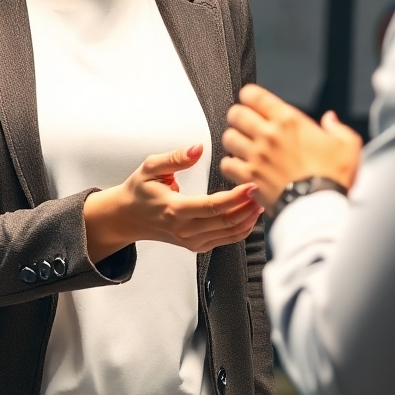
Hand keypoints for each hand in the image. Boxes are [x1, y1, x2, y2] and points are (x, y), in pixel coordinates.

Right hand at [83, 145, 262, 261]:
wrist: (128, 217)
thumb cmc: (140, 191)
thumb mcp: (151, 167)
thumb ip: (175, 157)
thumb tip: (197, 148)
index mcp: (174, 210)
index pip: (212, 207)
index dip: (235, 198)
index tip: (252, 185)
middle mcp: (184, 230)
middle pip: (226, 222)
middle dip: (249, 207)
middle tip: (266, 188)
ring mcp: (191, 241)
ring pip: (230, 234)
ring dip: (249, 218)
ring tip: (263, 198)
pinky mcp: (197, 245)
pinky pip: (226, 240)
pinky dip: (242, 228)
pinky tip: (251, 213)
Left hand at [221, 84, 362, 210]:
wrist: (322, 208)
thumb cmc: (335, 177)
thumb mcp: (348, 145)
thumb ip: (337, 129)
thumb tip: (330, 119)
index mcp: (290, 121)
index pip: (254, 95)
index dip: (250, 96)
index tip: (253, 102)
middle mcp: (268, 135)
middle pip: (235, 113)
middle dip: (238, 117)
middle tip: (245, 124)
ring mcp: (256, 156)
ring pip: (228, 138)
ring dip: (234, 141)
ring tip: (241, 147)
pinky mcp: (249, 178)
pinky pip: (226, 164)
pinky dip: (230, 165)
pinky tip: (240, 168)